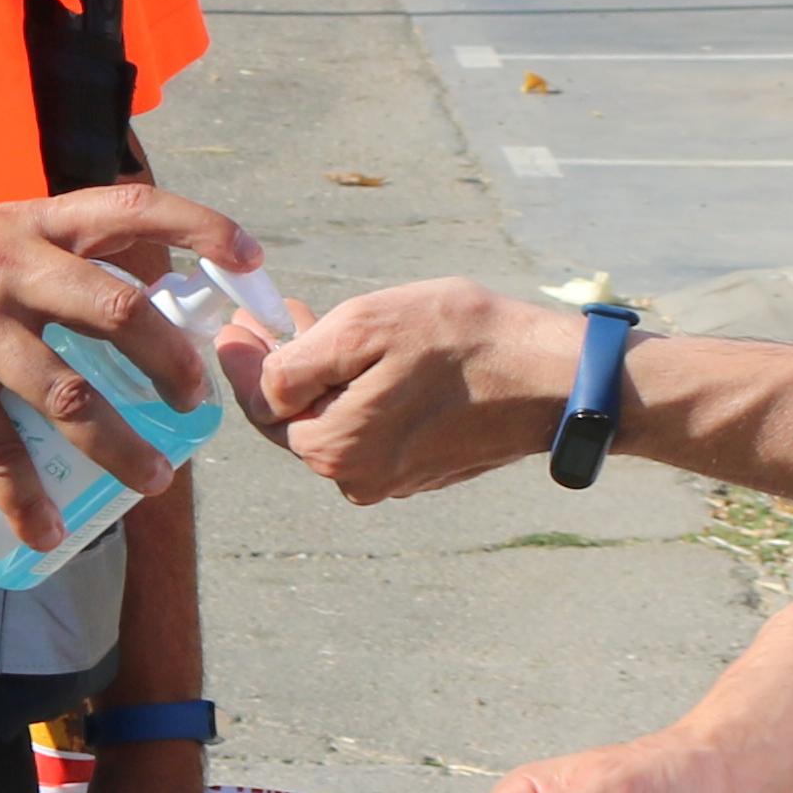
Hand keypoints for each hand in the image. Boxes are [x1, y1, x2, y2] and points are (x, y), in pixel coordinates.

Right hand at [0, 184, 251, 547]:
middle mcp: (11, 263)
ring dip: (119, 447)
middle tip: (195, 405)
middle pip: (117, 309)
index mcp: (33, 222)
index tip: (249, 258)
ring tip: (154, 483)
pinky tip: (49, 531)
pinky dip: (27, 496)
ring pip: (68, 392)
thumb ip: (57, 249)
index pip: (132, 209)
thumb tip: (145, 276)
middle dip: (170, 362)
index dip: (198, 228)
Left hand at [250, 276, 573, 503]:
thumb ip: (295, 361)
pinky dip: (359, 394)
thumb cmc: (463, 341)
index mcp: (334, 449)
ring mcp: (394, 480)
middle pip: (294, 418)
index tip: (240, 317)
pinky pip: (371, 430)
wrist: (551, 378)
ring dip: (321, 377)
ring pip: (334, 423)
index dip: (243, 357)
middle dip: (280, 364)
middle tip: (277, 312)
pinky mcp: (423, 469)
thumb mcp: (364, 328)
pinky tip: (372, 357)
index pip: (258, 405)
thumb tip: (254, 374)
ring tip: (322, 324)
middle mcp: (358, 479)